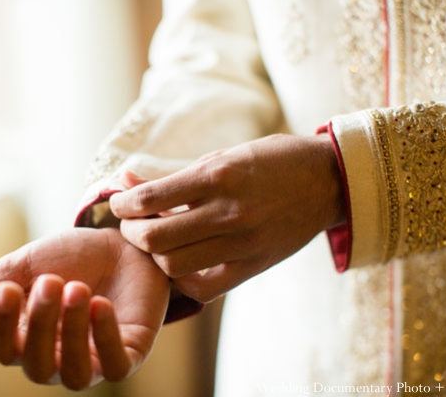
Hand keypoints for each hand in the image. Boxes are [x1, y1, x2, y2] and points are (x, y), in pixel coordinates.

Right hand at [0, 228, 169, 389]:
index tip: (8, 288)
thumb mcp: (24, 269)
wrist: (124, 244)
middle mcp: (58, 358)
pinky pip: (114, 366)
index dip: (1, 324)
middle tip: (50, 280)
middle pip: (38, 365)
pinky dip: (105, 337)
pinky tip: (101, 305)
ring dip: (73, 333)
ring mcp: (94, 360)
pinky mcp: (128, 355)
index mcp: (28, 339)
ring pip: (75, 373)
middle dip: (41, 323)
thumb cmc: (72, 257)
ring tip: (76, 289)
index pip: (4, 350)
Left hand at [110, 134, 344, 302]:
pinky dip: (183, 279)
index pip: (150, 199)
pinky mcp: (254, 265)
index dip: (123, 204)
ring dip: (155, 255)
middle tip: (131, 224)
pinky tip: (181, 262)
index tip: (119, 203)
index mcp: (218, 177)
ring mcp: (243, 244)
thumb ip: (174, 175)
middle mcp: (229, 212)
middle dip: (131, 232)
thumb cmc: (271, 161)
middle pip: (155, 239)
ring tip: (156, 241)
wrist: (326, 180)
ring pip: (175, 266)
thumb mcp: (223, 157)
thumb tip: (126, 180)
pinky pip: (204, 287)